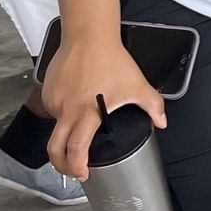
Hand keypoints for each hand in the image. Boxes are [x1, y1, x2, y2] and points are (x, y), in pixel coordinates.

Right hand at [42, 36, 166, 180]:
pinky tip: (75, 108)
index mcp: (87, 112)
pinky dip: (62, 115)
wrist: (89, 36)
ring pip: (54, 127)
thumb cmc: (111, 58)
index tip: (83, 174)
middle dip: (60, 166)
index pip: (76, 149)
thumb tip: (161, 122)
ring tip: (78, 133)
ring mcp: (54, 100)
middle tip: (71, 170)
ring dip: (64, 136)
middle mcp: (66, 109)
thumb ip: (153, 106)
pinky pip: (53, 110)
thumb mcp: (137, 85)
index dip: (77, 166)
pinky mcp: (48, 91)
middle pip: (54, 148)